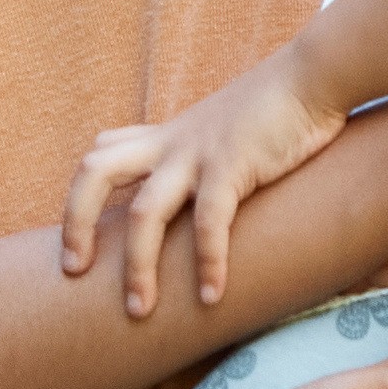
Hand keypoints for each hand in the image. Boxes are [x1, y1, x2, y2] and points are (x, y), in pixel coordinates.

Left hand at [58, 49, 353, 324]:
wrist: (314, 77)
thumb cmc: (276, 110)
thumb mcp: (222, 131)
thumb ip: (201, 157)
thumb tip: (199, 195)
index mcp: (165, 137)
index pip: (101, 153)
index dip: (80, 195)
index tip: (78, 243)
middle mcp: (170, 144)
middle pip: (95, 172)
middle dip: (76, 222)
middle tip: (73, 270)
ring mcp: (198, 154)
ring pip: (145, 212)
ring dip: (137, 266)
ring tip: (140, 311)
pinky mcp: (233, 164)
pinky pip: (209, 222)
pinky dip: (208, 262)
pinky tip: (211, 297)